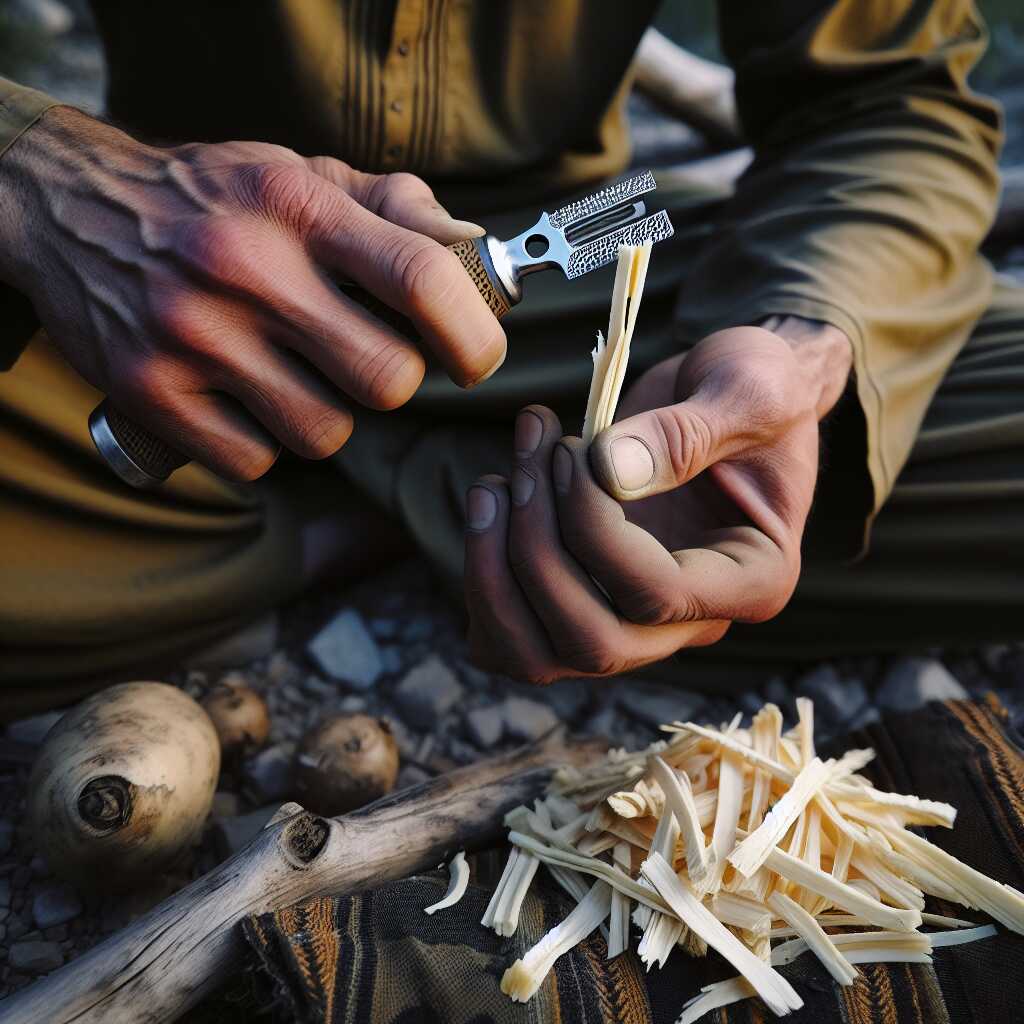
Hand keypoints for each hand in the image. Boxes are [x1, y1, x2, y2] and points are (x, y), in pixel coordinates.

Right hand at [0, 107, 504, 478]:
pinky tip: (245, 402)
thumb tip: (475, 248)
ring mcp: (194, 336)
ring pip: (325, 432)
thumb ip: (394, 206)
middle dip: (397, 382)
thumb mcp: (300, 174)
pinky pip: (257, 460)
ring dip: (329, 415)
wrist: (71, 210)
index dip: (474, 335)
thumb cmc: (214, 198)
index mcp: (299, 208)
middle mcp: (247, 269)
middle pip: (386, 379)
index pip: (422, 279)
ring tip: (296, 375)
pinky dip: (265, 444)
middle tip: (374, 363)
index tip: (477, 357)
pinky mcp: (151, 392)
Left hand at [464, 324, 850, 682]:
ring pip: (539, 657)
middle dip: (535, 553)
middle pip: (592, 644)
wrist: (725, 392)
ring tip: (493, 485)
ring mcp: (632, 620)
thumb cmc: (751, 386)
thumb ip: (687, 432)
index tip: (570, 449)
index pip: (655, 595)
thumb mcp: (746, 388)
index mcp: (751, 580)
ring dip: (495, 574)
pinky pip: (512, 636)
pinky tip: (492, 505)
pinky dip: (482, 581)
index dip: (592, 526)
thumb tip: (607, 472)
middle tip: (526, 461)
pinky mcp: (584, 600)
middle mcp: (691, 621)